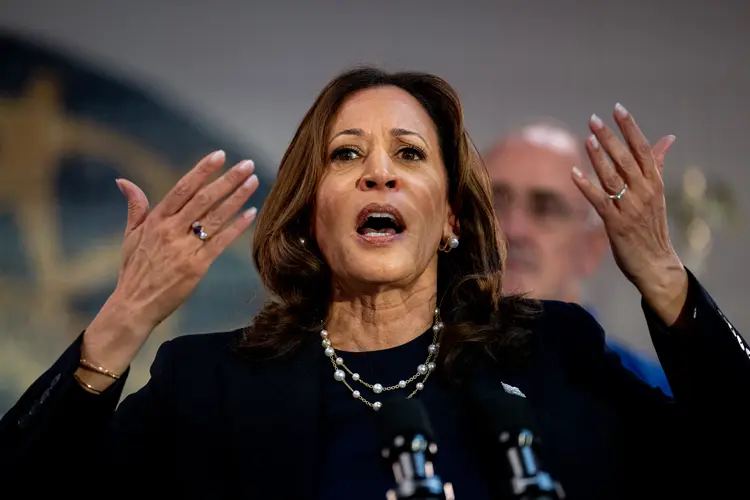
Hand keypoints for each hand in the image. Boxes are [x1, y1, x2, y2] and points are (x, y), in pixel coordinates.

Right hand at [82, 151, 258, 374]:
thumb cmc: (134, 270)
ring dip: (237, 198)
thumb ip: (135, 207)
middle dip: (227, 180)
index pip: (183, 188)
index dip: (202, 170)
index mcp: (156, 220)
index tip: (220, 155)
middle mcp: (170, 231)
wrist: (134, 305)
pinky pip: (221, 242)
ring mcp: (184, 248)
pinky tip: (252, 213)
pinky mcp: (197, 266)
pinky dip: (237, 227)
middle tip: (247, 165)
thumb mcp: (130, 235)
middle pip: (204, 199)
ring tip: (254, 182)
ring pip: (215, 217)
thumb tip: (123, 181)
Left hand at [572, 103, 686, 324]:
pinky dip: (586, 186)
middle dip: (610, 138)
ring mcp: (630, 208)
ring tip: (587, 138)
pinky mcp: (616, 224)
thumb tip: (668, 138)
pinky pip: (599, 201)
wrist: (656, 263)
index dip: (630, 128)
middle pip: (626, 159)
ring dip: (598, 157)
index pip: (643, 149)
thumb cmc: (652, 227)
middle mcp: (644, 193)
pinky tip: (573, 172)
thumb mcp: (657, 194)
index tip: (618, 108)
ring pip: (612, 177)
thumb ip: (656, 165)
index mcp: (654, 183)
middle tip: (593, 119)